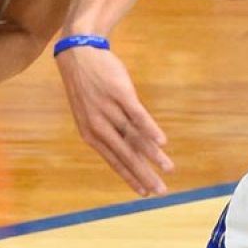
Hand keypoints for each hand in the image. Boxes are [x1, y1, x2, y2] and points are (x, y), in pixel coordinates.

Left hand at [54, 45, 172, 195]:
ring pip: (134, 137)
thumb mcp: (90, 113)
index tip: (144, 194)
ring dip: (152, 155)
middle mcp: (99, 124)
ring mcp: (109, 109)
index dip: (130, 178)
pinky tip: (162, 142)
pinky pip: (137, 115)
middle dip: (144, 174)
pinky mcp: (120, 93)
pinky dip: (150, 129)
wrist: (79, 54)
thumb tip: (130, 150)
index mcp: (90, 133)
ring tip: (168, 168)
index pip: (114, 161)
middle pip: (126, 154)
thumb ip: (108, 132)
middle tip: (161, 191)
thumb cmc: (89, 87)